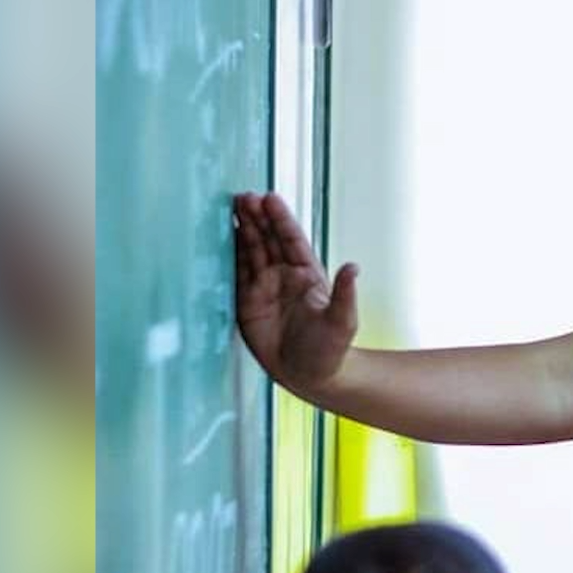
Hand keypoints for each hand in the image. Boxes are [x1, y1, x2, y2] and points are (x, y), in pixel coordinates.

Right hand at [233, 191, 359, 392]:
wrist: (311, 376)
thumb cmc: (331, 350)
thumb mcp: (342, 322)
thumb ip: (345, 295)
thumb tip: (353, 268)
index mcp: (308, 275)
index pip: (292, 241)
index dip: (281, 220)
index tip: (270, 199)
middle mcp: (284, 276)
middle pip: (269, 240)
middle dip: (257, 218)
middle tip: (243, 196)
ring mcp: (264, 288)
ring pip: (251, 251)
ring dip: (242, 230)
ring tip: (230, 208)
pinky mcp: (246, 303)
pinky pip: (235, 273)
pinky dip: (227, 255)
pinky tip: (219, 237)